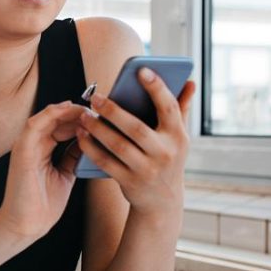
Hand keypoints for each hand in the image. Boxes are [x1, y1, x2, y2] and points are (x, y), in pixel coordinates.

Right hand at [0, 101, 90, 242]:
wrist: (26, 225)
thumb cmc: (43, 205)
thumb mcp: (65, 175)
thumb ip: (72, 157)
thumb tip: (87, 140)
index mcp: (42, 150)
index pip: (61, 126)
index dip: (80, 119)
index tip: (101, 119)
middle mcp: (32, 145)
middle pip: (55, 119)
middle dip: (77, 113)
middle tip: (98, 112)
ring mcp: (25, 146)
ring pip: (46, 117)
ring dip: (67, 111)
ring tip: (87, 110)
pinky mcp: (22, 151)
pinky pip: (35, 125)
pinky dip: (51, 114)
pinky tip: (67, 109)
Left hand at [76, 68, 195, 214]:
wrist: (162, 200)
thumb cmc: (168, 158)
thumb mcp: (178, 137)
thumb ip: (181, 108)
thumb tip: (190, 82)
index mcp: (178, 136)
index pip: (169, 108)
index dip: (157, 88)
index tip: (142, 70)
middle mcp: (165, 153)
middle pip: (136, 128)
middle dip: (114, 111)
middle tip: (95, 97)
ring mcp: (147, 169)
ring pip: (118, 145)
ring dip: (97, 128)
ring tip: (84, 115)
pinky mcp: (129, 181)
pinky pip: (106, 162)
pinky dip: (91, 148)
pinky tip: (81, 135)